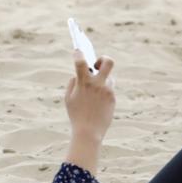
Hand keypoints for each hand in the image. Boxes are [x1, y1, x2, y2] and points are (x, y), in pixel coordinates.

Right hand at [63, 53, 115, 172]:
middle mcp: (98, 84)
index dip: (78, 53)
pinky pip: (109, 89)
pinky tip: (98, 102)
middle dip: (103, 59)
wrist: (89, 132)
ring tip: (95, 90)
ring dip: (102, 80)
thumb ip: (73, 84)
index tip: (77, 50)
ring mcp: (107, 90)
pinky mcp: (112, 98)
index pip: (81, 61)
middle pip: (108, 62)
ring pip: (108, 78)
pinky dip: (103, 92)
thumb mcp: (68, 99)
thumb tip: (78, 74)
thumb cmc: (76, 115)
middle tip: (97, 64)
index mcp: (84, 83)